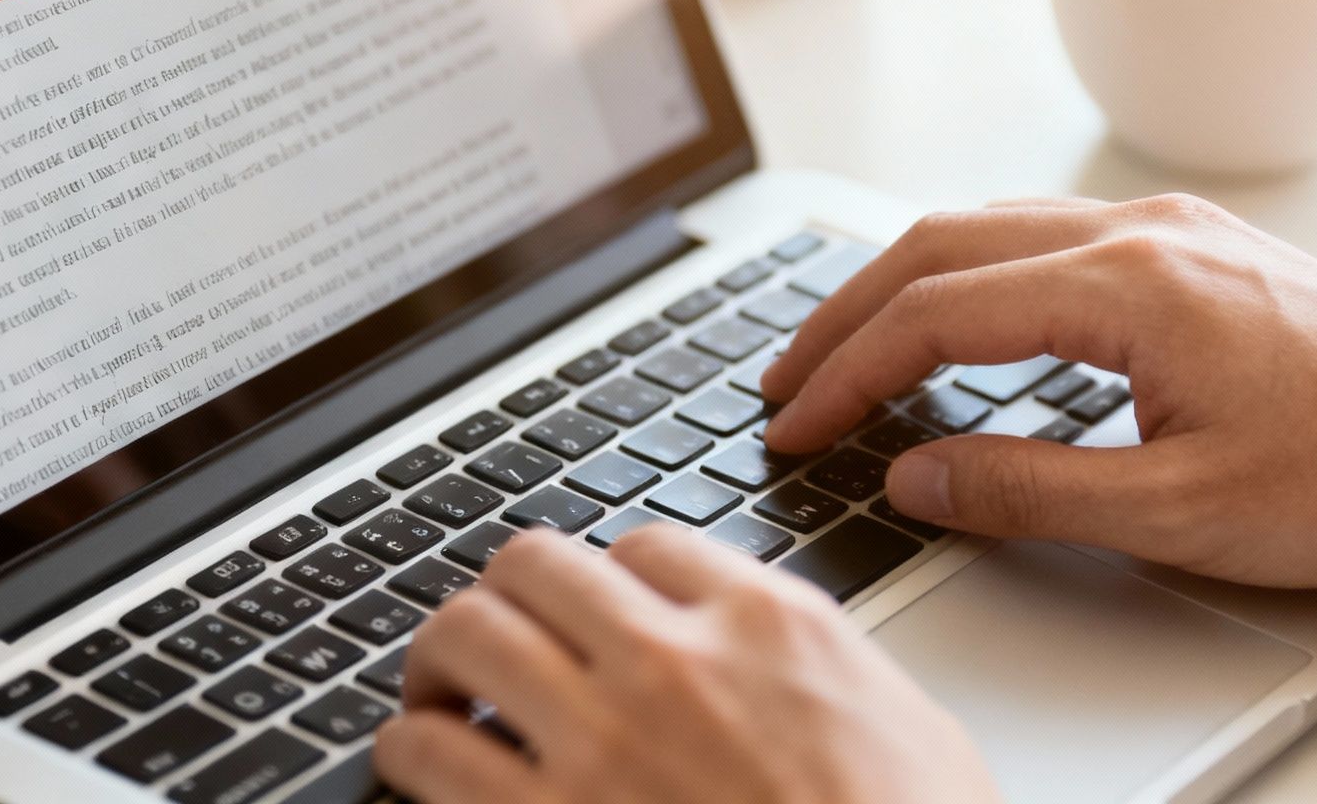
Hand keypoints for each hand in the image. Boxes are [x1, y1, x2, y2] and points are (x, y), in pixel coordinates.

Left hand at [374, 526, 999, 803]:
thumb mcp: (909, 733)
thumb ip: (822, 670)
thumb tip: (775, 659)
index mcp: (770, 627)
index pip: (644, 546)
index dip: (605, 581)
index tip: (593, 616)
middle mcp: (675, 664)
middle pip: (535, 564)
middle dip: (504, 596)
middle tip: (497, 640)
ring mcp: (604, 744)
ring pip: (466, 634)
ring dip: (439, 661)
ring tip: (442, 697)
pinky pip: (428, 756)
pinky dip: (407, 753)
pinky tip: (420, 770)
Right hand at [761, 194, 1316, 588]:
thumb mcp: (1180, 512)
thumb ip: (1028, 491)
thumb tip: (916, 474)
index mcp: (1128, 286)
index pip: (936, 314)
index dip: (846, 371)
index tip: (795, 424)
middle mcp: (1141, 233)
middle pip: (940, 245)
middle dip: (845, 312)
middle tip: (784, 380)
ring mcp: (1171, 231)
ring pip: (989, 227)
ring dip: (903, 285)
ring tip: (846, 347)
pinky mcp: (1196, 250)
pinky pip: (1045, 237)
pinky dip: (971, 274)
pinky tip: (959, 319)